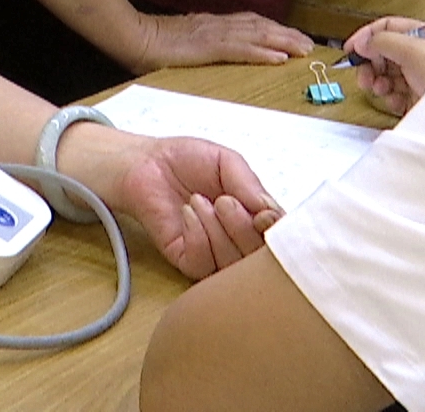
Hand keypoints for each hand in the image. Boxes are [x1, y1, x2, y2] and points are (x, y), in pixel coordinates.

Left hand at [59, 127, 282, 278]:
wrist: (147, 164)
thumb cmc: (187, 161)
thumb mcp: (227, 162)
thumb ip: (250, 185)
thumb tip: (272, 212)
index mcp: (254, 216)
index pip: (278, 237)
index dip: (275, 231)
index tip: (262, 213)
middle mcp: (238, 239)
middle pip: (258, 257)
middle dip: (244, 229)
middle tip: (225, 200)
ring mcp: (214, 253)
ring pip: (232, 264)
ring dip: (218, 229)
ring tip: (201, 200)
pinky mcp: (187, 260)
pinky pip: (203, 263)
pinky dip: (198, 236)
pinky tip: (188, 213)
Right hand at [131, 11, 314, 71]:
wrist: (134, 37)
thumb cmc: (154, 43)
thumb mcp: (185, 42)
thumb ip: (202, 44)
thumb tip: (213, 50)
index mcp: (214, 24)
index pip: (252, 23)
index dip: (276, 29)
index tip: (295, 37)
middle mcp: (219, 25)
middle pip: (262, 27)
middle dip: (288, 35)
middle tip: (311, 45)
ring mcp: (214, 34)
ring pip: (258, 35)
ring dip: (284, 42)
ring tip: (304, 50)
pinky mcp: (208, 47)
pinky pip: (242, 49)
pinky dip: (263, 53)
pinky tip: (279, 58)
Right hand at [342, 16, 424, 115]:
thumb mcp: (411, 49)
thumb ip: (382, 41)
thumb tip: (362, 42)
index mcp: (420, 36)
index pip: (387, 28)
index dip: (367, 36)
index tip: (350, 49)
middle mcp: (419, 54)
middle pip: (383, 54)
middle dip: (370, 65)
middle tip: (363, 76)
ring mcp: (419, 76)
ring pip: (387, 76)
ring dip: (378, 83)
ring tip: (380, 89)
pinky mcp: (419, 97)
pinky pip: (395, 95)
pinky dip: (390, 98)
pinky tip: (394, 100)